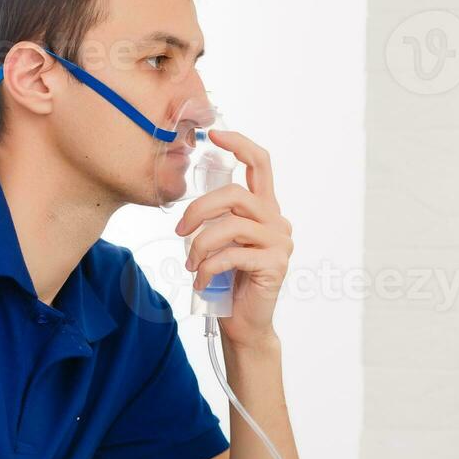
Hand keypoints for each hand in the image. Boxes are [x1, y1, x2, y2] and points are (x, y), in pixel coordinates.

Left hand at [174, 130, 291, 348]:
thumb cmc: (227, 281)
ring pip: (231, 225)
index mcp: (264, 209)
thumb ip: (215, 220)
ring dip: (200, 245)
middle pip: (236, 194)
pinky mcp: (274, 264)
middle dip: (199, 209)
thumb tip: (189, 210)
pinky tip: (200, 280)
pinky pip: (232, 255)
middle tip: (179, 231)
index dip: (240, 145)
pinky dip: (208, 268)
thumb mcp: (218, 243)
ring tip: (190, 264)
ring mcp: (279, 242)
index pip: (260, 164)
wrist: (243, 323)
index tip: (214, 135)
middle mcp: (277, 220)